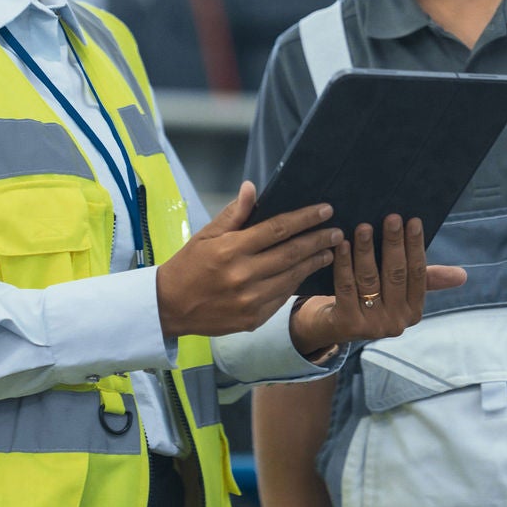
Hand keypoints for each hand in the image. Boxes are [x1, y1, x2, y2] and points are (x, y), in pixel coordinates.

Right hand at [156, 183, 342, 340]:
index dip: (304, 219)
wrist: (169, 307)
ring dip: (313, 263)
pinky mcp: (252, 319)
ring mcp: (249, 300)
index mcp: (231, 249)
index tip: (326, 210)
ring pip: (291, 277)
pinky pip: (281, 298)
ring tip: (329, 251)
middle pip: (291, 253)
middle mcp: (243, 275)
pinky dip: (296, 284)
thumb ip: (234, 214)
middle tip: (337, 232)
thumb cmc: (189, 265)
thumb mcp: (206, 235)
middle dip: (318, 241)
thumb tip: (253, 187)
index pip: (277, 229)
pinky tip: (305, 273)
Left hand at [290, 215, 466, 352]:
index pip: (418, 274)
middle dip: (394, 244)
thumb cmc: (371, 299)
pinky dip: (344, 264)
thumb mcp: (399, 291)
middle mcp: (396, 322)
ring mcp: (372, 325)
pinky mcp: (348, 324)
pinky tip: (343, 244)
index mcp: (413, 311)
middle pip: (396, 275)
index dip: (416, 246)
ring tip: (364, 226)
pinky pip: (346, 287)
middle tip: (392, 217)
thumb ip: (426, 279)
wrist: (334, 326)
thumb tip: (463, 275)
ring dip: (367, 250)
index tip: (413, 220)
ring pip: (369, 279)